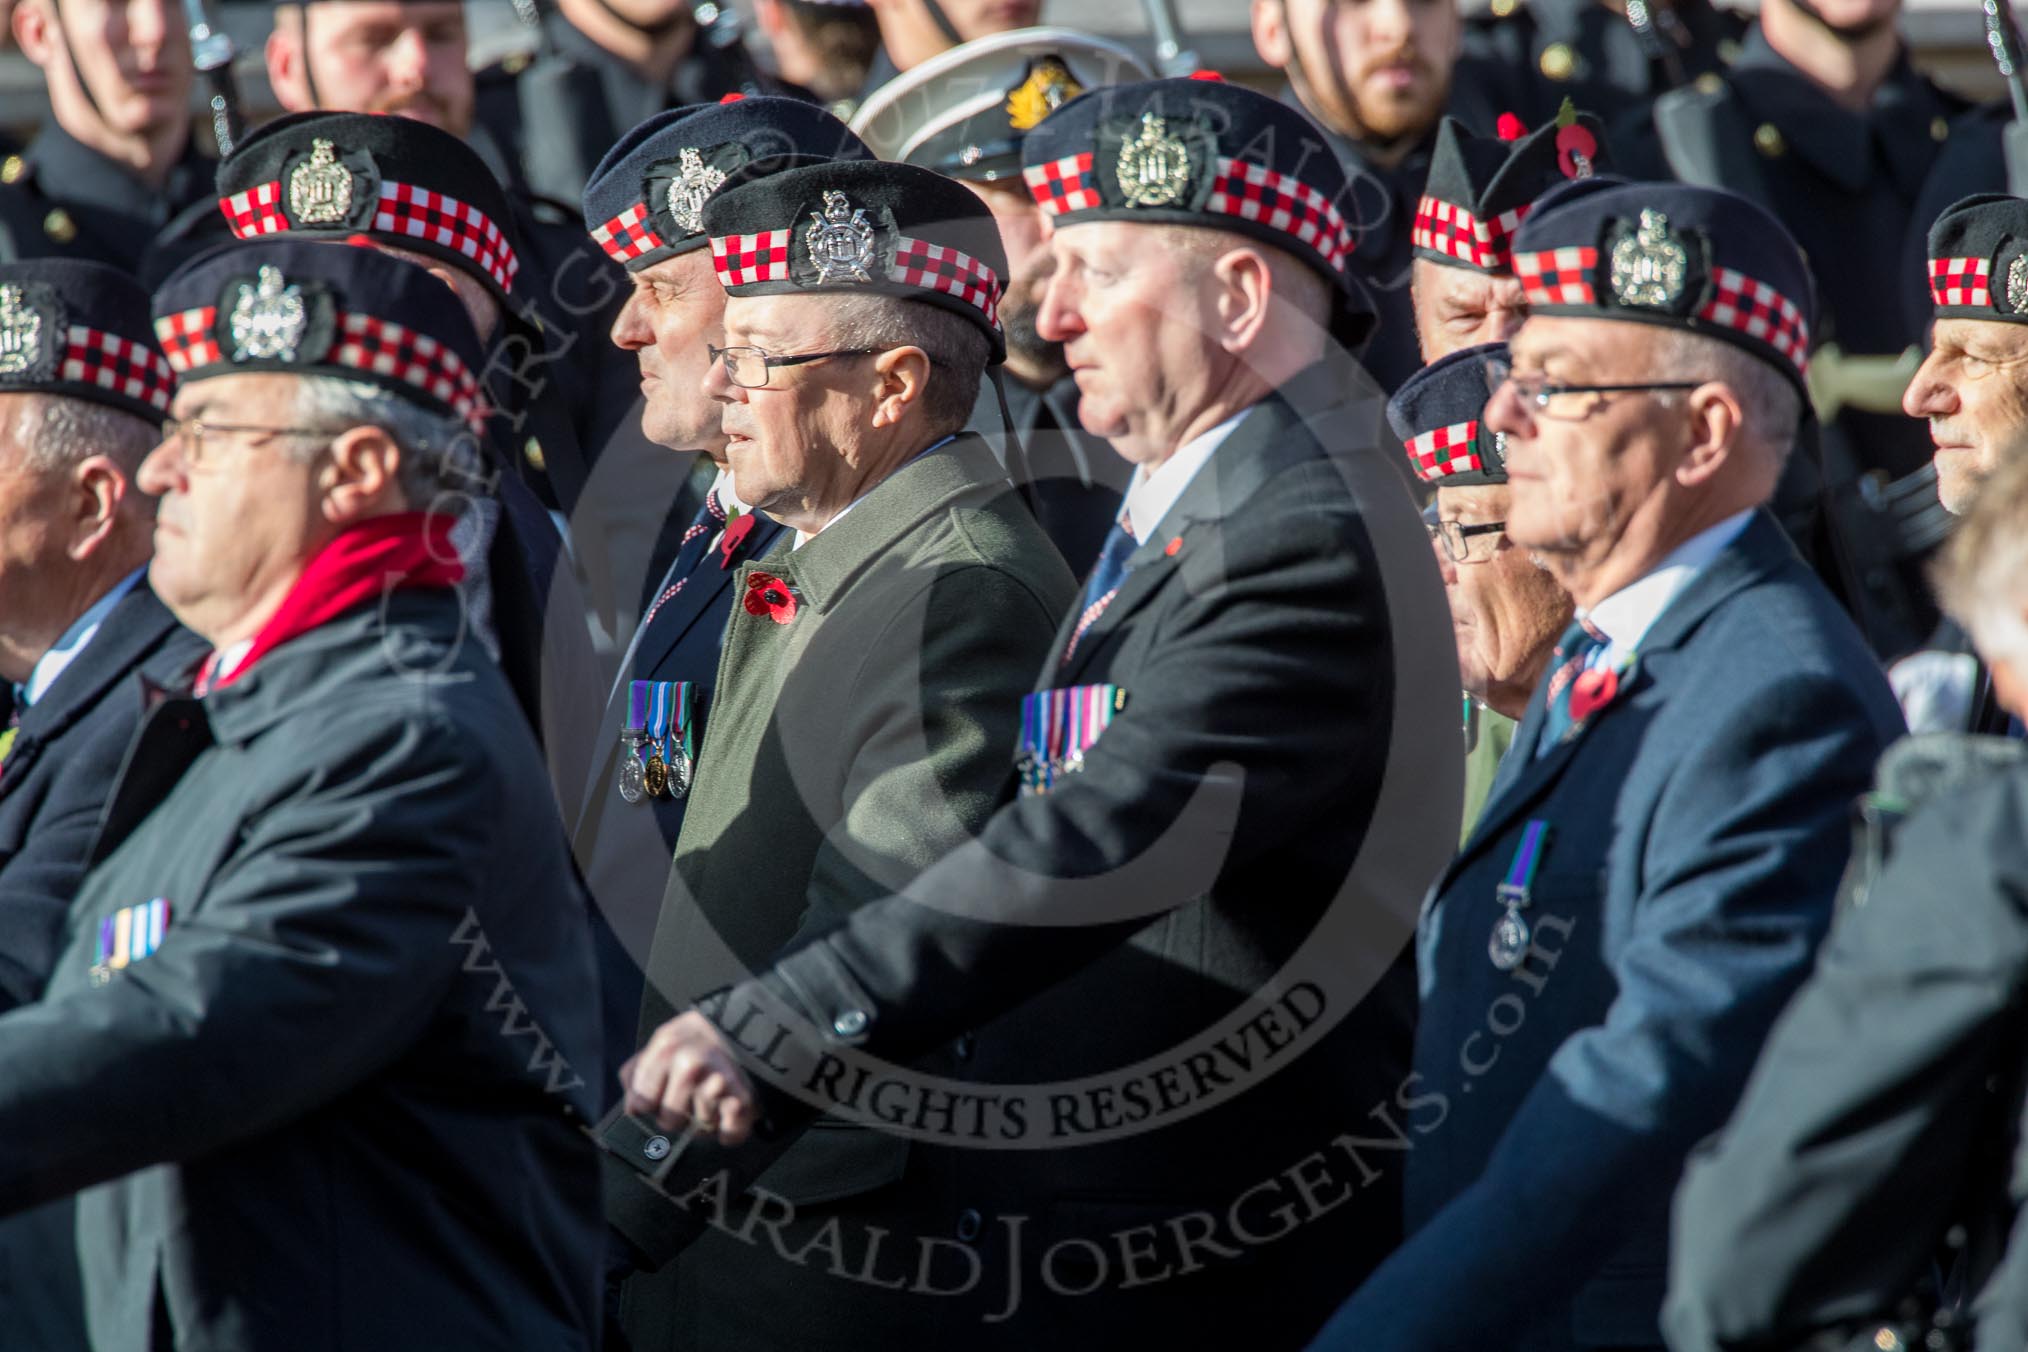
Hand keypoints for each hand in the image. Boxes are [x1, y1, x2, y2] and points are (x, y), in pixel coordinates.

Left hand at [619, 1010, 758, 1143]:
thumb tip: (631, 1107)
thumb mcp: (669, 1039)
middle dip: (680, 1115)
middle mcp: (689, 1063)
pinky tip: (731, 1111)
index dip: (650, 1102)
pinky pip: (728, 1135)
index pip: (641, 1100)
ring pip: (699, 1129)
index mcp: (666, 1045)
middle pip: (669, 1120)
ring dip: (708, 1119)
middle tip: (693, 1097)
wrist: (760, 1025)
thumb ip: (640, 1069)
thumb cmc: (707, 1038)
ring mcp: (717, 1082)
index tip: (660, 1096)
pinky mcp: (742, 1100)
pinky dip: (731, 1130)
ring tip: (717, 1095)